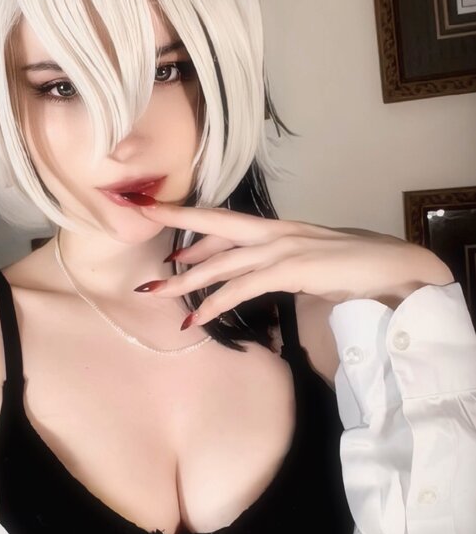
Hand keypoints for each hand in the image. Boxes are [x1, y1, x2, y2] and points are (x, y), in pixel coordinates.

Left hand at [126, 197, 454, 328]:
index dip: (190, 218)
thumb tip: (251, 279)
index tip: (157, 214)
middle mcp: (276, 232)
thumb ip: (277, 266)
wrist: (395, 269)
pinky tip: (197, 318)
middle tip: (137, 218)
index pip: (225, 220)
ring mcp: (284, 248)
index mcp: (278, 229)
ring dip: (185, 280)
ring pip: (222, 261)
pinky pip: (245, 287)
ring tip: (155, 292)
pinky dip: (217, 302)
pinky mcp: (293, 269)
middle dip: (174, 222)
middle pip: (214, 225)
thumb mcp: (309, 263)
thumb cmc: (355, 268)